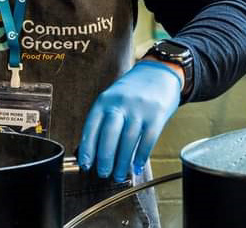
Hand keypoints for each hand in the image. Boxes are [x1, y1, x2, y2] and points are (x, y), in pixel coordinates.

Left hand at [77, 61, 181, 181]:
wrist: (160, 71)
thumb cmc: (133, 90)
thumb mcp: (113, 97)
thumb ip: (104, 119)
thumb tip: (93, 150)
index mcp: (105, 100)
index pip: (91, 127)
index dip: (87, 149)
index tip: (86, 164)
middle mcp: (121, 104)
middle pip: (109, 136)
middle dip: (105, 159)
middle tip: (103, 173)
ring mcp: (140, 109)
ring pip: (128, 141)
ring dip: (123, 163)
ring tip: (119, 174)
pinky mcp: (157, 115)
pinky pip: (148, 140)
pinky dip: (141, 157)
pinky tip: (136, 166)